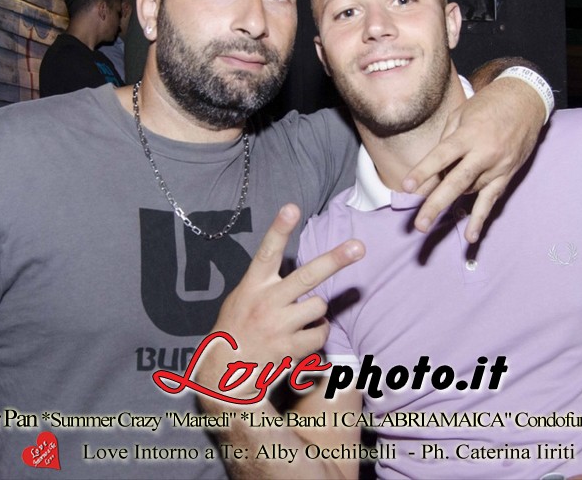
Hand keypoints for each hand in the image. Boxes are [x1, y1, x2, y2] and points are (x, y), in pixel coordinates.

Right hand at [197, 204, 364, 398]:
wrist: (222, 374)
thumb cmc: (236, 328)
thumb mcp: (242, 297)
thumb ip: (266, 282)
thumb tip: (300, 272)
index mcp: (253, 285)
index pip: (267, 252)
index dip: (279, 229)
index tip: (291, 207)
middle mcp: (266, 302)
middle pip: (307, 276)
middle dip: (335, 260)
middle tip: (358, 247)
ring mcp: (278, 326)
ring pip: (318, 306)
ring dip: (316, 310)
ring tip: (298, 318)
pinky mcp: (289, 349)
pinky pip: (319, 334)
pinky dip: (317, 333)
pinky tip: (302, 337)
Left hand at [402, 77, 544, 242]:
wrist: (526, 101)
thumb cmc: (488, 105)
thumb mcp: (461, 114)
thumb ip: (446, 141)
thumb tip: (432, 169)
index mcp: (469, 135)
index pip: (442, 156)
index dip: (424, 172)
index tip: (407, 187)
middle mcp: (484, 153)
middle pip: (456, 182)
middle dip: (436, 204)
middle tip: (420, 225)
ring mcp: (498, 166)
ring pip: (469, 190)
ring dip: (451, 198)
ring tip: (431, 211)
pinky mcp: (507, 175)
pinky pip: (492, 200)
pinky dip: (480, 219)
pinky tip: (470, 237)